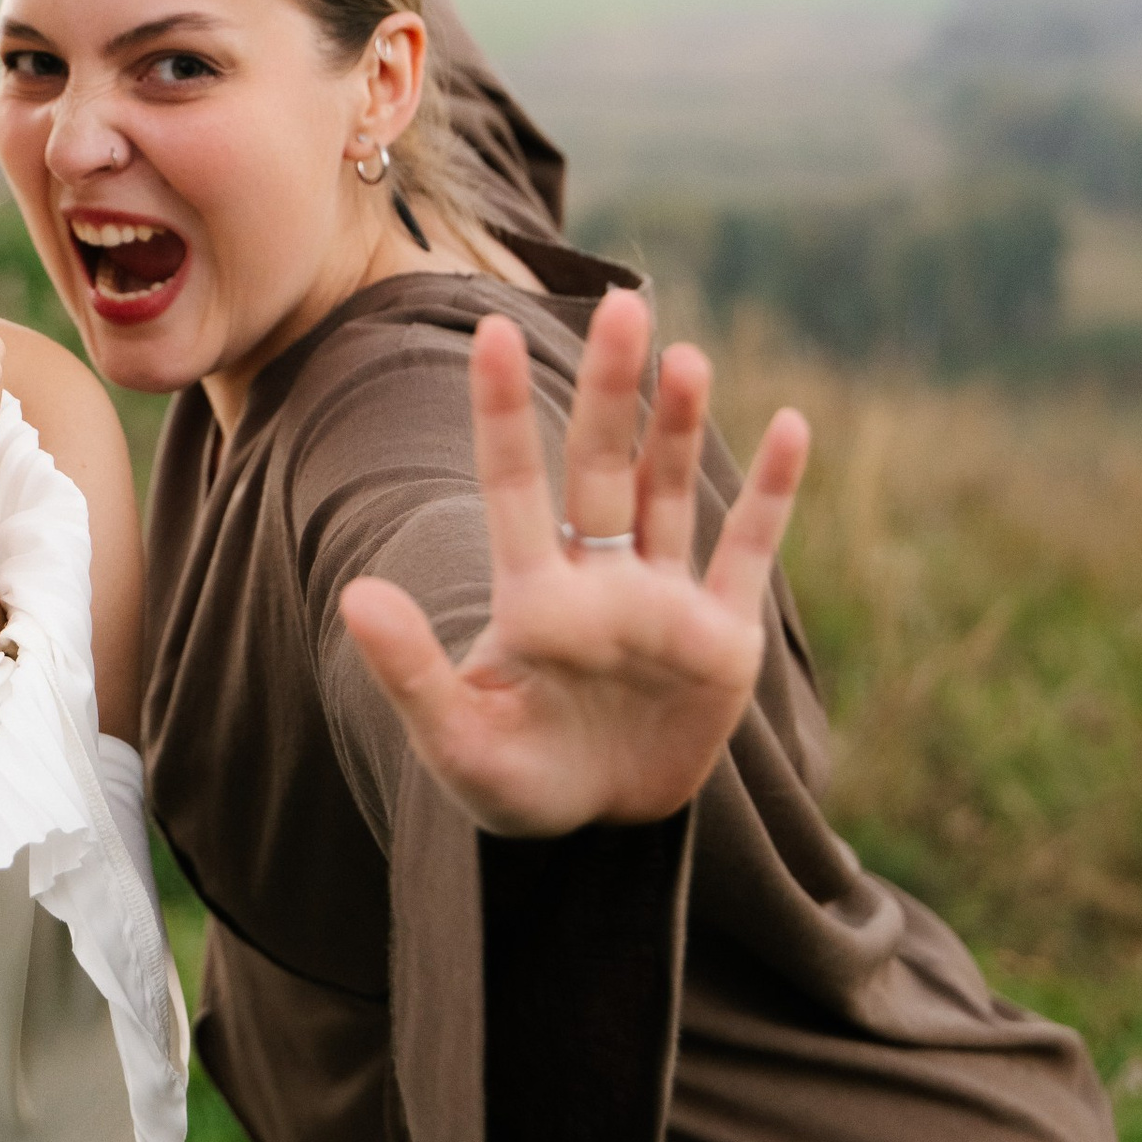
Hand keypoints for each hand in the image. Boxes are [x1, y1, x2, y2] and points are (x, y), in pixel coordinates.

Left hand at [338, 294, 809, 840]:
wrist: (594, 835)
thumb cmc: (513, 782)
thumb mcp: (455, 741)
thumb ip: (411, 672)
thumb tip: (353, 595)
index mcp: (531, 597)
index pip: (513, 484)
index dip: (503, 410)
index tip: (493, 330)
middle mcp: (598, 581)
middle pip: (604, 466)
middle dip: (612, 389)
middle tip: (623, 305)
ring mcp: (663, 602)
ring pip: (669, 493)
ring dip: (678, 427)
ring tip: (684, 356)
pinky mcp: (722, 637)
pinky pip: (747, 551)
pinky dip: (769, 493)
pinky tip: (789, 424)